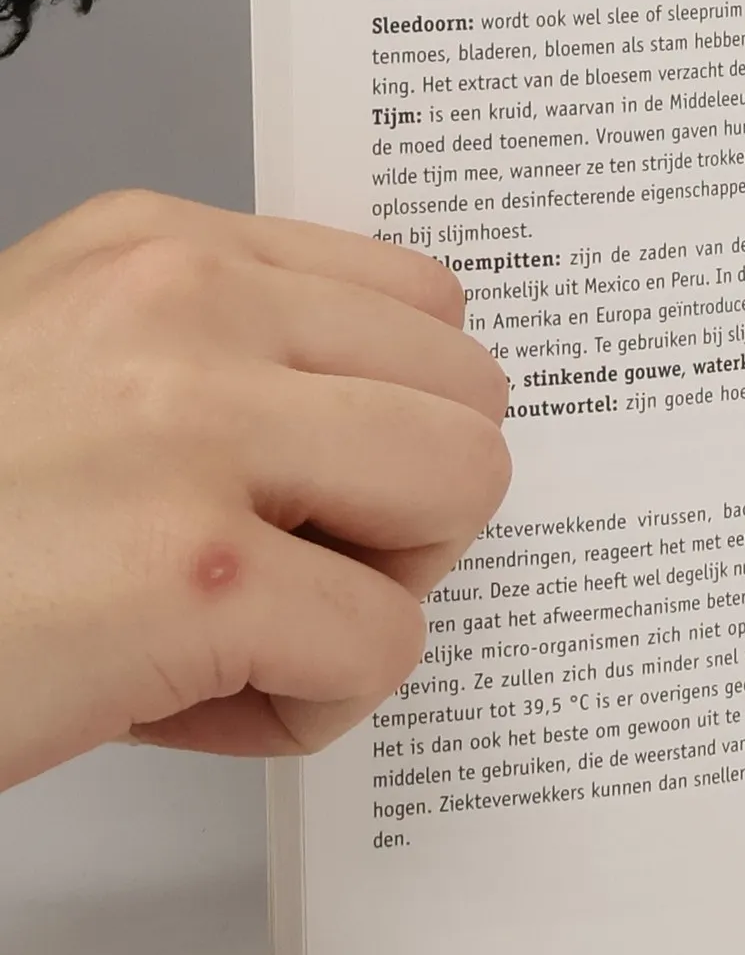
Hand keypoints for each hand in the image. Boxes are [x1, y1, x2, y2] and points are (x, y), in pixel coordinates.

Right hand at [0, 192, 510, 790]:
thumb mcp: (66, 366)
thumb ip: (224, 360)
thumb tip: (391, 420)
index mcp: (162, 249)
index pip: (425, 306)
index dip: (394, 421)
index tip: (308, 488)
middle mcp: (187, 305)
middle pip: (468, 397)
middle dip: (406, 507)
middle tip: (290, 567)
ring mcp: (193, 429)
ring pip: (463, 490)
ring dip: (378, 589)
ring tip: (249, 626)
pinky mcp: (195, 574)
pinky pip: (387, 642)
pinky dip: (309, 704)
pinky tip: (185, 701)